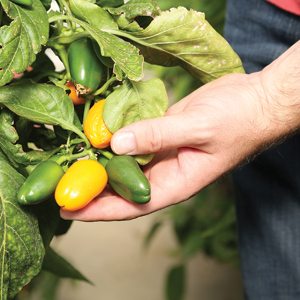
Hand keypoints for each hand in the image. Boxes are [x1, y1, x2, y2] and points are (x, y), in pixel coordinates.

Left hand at [61, 42, 299, 220]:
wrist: (255, 101)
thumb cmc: (239, 120)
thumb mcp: (199, 128)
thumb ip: (157, 135)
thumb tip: (115, 144)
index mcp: (176, 183)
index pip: (131, 204)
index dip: (98, 209)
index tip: (68, 209)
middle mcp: (165, 171)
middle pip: (121, 186)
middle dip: (91, 186)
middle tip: (56, 182)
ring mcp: (161, 151)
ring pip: (124, 161)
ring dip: (99, 161)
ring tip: (68, 158)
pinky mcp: (161, 131)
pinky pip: (133, 136)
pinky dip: (114, 136)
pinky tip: (96, 130)